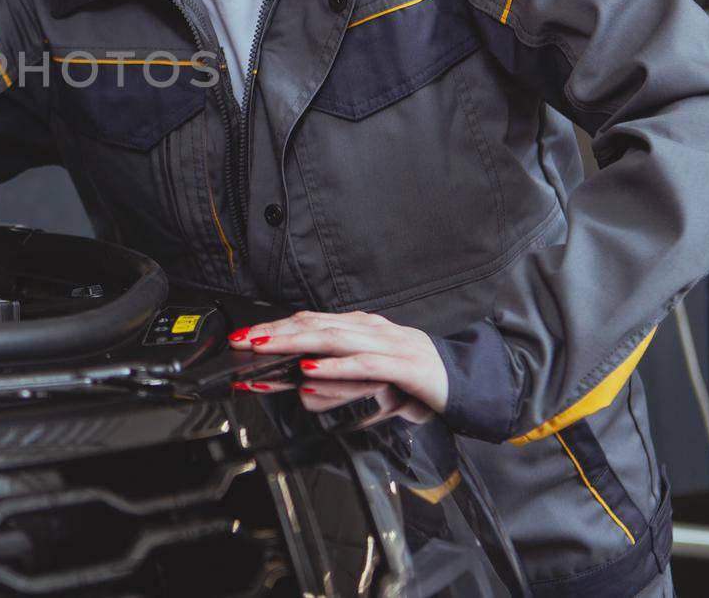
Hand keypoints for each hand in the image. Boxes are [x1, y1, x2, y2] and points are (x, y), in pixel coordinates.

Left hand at [227, 310, 447, 426]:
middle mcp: (371, 330)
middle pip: (314, 325)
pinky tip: (313, 370)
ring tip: (266, 348)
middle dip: (274, 332)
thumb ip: (337, 381)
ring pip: (333, 339)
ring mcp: (388, 345)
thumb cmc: (416, 380)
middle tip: (243, 340)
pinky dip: (335, 367)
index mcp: (361, 328)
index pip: (309, 322)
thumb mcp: (370, 379)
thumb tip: (299, 387)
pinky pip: (365, 365)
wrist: (466, 383)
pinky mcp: (405, 366)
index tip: (243, 337)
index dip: (274, 327)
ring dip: (294, 342)